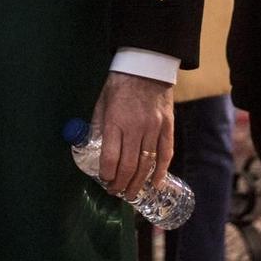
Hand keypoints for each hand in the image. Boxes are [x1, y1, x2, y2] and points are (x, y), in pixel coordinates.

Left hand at [90, 71, 172, 198]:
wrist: (146, 66)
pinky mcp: (168, 127)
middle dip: (121, 184)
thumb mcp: (102, 103)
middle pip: (129, 165)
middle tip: (117, 193)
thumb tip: (92, 149)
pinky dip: (161, 171)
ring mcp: (154, 128)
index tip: (105, 181)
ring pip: (147, 163)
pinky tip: (155, 183)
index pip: (111, 157)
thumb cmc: (119, 85)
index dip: (107, 174)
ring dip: (138, 182)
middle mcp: (135, 128)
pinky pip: (166, 154)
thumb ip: (98, 126)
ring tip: (132, 194)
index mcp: (115, 121)